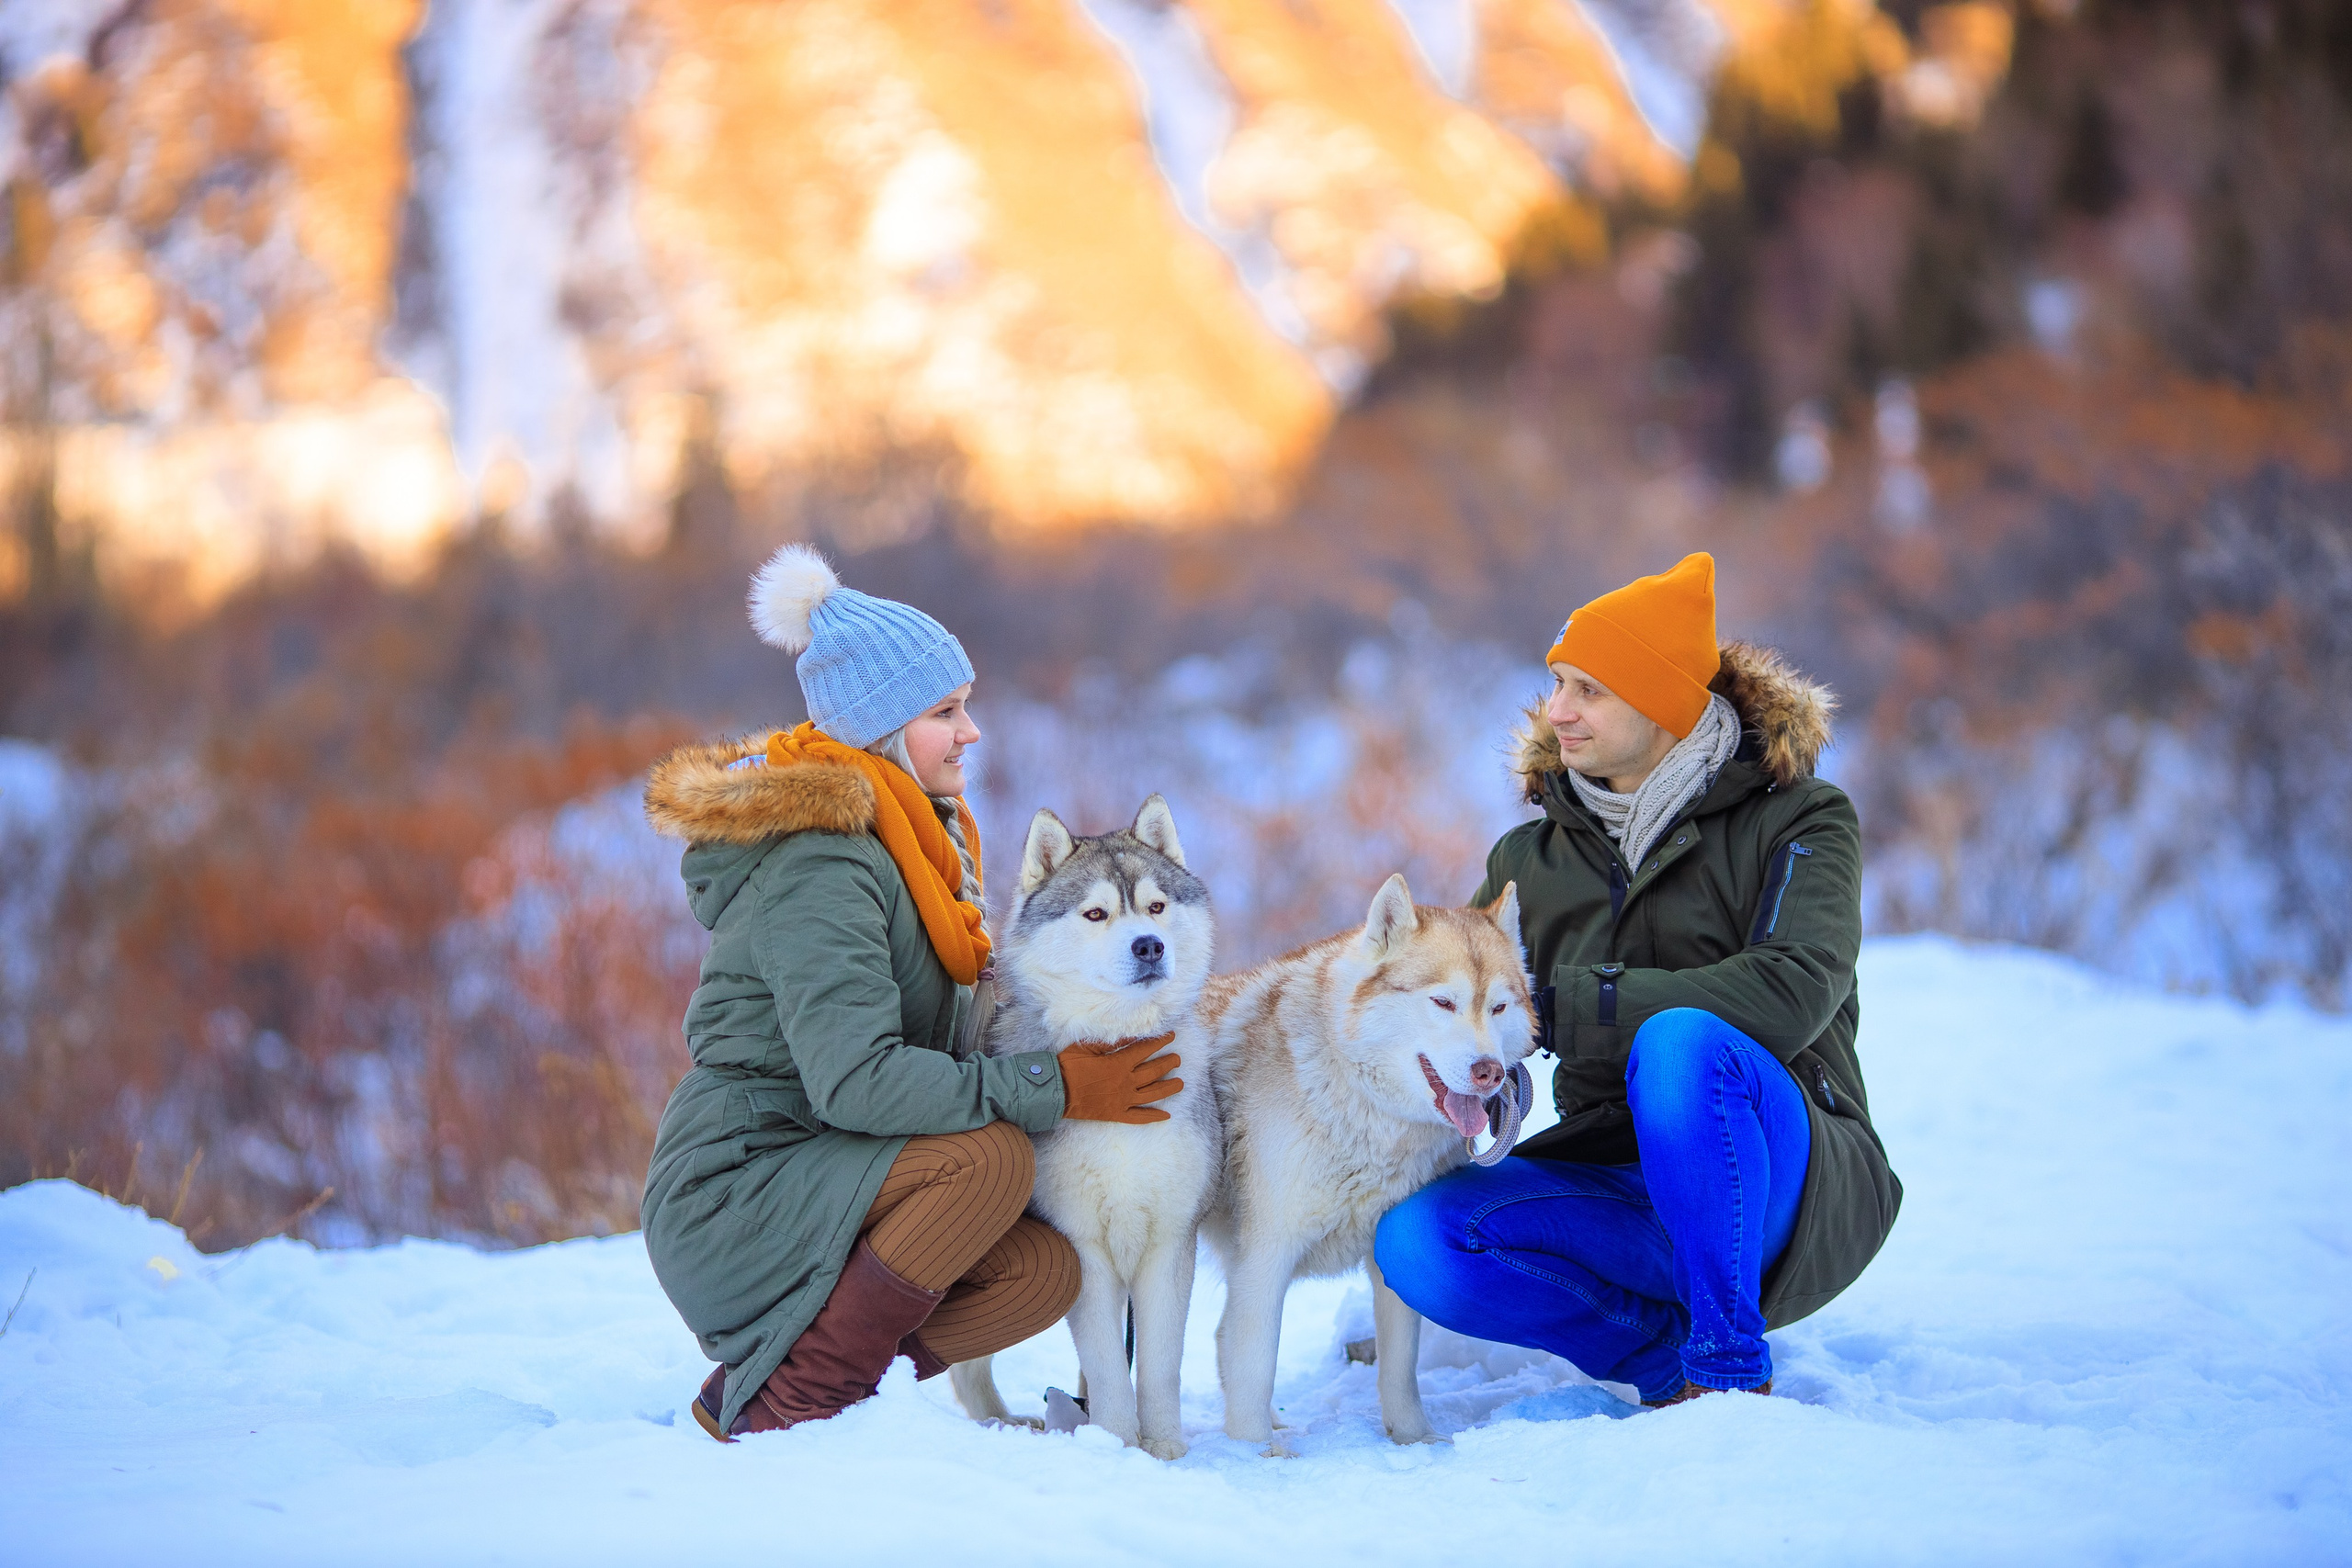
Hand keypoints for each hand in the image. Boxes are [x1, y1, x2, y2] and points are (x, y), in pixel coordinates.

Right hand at [1056, 1033, 1183, 1123]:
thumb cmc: (1069, 1066)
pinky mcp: (1116, 1113)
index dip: (1160, 1042)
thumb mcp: (1088, 1047)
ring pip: (1152, 1094)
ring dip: (1168, 1088)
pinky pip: (1139, 1117)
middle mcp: (1126, 1082)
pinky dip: (1153, 1116)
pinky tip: (1166, 1115)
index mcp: (1119, 1063)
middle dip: (1168, 1064)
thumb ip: (1112, 1042)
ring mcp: (1123, 1100)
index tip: (1171, 1036)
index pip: (1145, 1050)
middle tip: (1178, 1059)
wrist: (1056, 1091)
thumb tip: (1132, 1033)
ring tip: (1181, 1083)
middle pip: (1154, 1072)